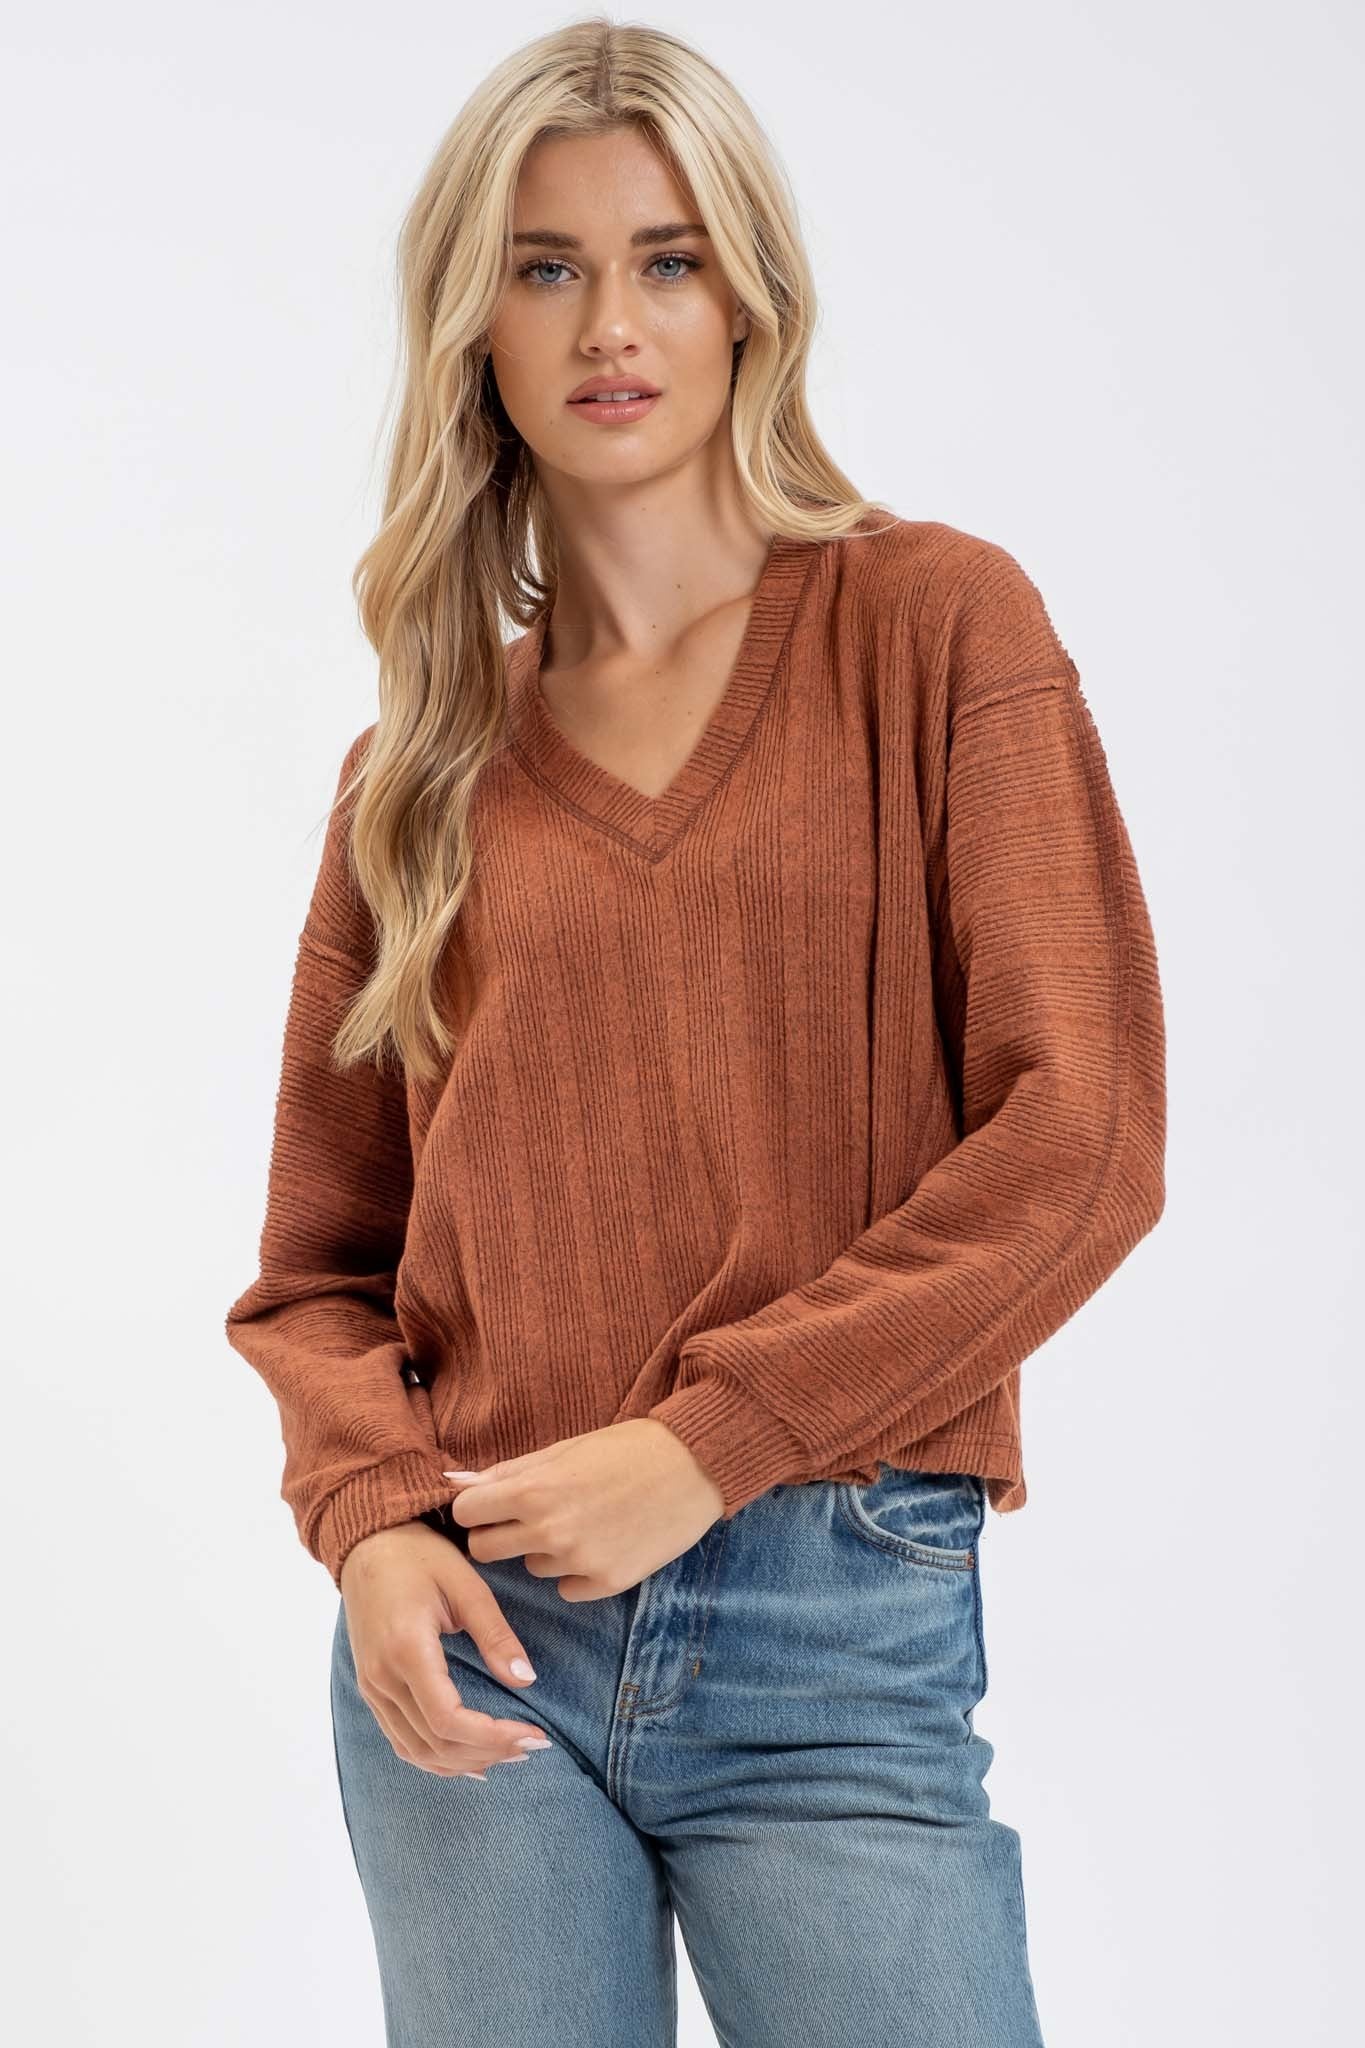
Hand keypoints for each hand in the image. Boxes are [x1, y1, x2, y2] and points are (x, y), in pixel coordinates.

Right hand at [339, 1520, 554, 1778]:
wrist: (369, 1544)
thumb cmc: (420, 1556)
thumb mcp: (467, 1586)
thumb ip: (496, 1635)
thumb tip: (526, 1680)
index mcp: (406, 1650)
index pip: (448, 1720)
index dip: (493, 1738)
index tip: (533, 1734)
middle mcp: (382, 1677)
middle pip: (434, 1743)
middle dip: (487, 1753)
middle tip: (533, 1746)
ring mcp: (372, 1686)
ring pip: (415, 1751)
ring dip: (464, 1762)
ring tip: (510, 1755)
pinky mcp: (372, 1688)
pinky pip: (401, 1740)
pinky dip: (436, 1758)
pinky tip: (469, 1760)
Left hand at [444, 1418, 725, 1600]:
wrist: (695, 1465)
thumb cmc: (627, 1448)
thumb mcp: (564, 1450)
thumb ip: (507, 1472)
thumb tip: (453, 1480)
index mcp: (533, 1490)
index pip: (466, 1513)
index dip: (476, 1508)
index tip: (493, 1504)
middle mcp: (549, 1530)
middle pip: (485, 1550)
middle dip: (498, 1534)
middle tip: (531, 1516)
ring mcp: (578, 1561)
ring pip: (531, 1567)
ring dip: (545, 1550)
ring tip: (584, 1520)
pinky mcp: (607, 1583)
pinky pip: (567, 1587)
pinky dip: (578, 1570)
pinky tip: (605, 1541)